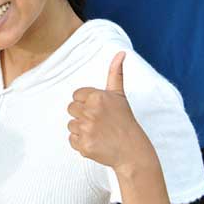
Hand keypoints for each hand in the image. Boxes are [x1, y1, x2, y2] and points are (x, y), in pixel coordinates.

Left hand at [67, 52, 150, 168]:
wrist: (133, 151)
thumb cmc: (124, 121)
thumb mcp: (119, 95)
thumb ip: (115, 73)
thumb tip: (121, 52)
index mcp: (96, 96)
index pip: (75, 96)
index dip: (86, 103)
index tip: (99, 110)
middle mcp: (90, 111)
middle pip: (71, 109)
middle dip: (83, 115)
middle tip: (100, 122)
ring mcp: (87, 129)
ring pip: (71, 125)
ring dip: (82, 130)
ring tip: (99, 133)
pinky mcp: (84, 145)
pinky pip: (72, 140)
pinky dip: (81, 143)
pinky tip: (96, 142)